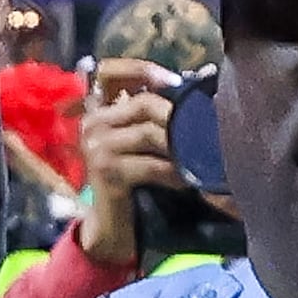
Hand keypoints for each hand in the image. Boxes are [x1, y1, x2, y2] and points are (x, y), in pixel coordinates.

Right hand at [74, 63, 184, 268]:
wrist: (112, 228)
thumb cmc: (133, 181)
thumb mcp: (140, 143)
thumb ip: (153, 116)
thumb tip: (197, 80)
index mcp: (98, 111)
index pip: (110, 71)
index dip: (142, 69)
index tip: (174, 80)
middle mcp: (92, 124)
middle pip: (142, 102)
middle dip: (177, 114)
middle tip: (205, 124)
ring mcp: (96, 148)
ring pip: (150, 133)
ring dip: (181, 145)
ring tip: (202, 154)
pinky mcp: (107, 173)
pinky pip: (152, 165)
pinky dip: (175, 173)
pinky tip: (187, 181)